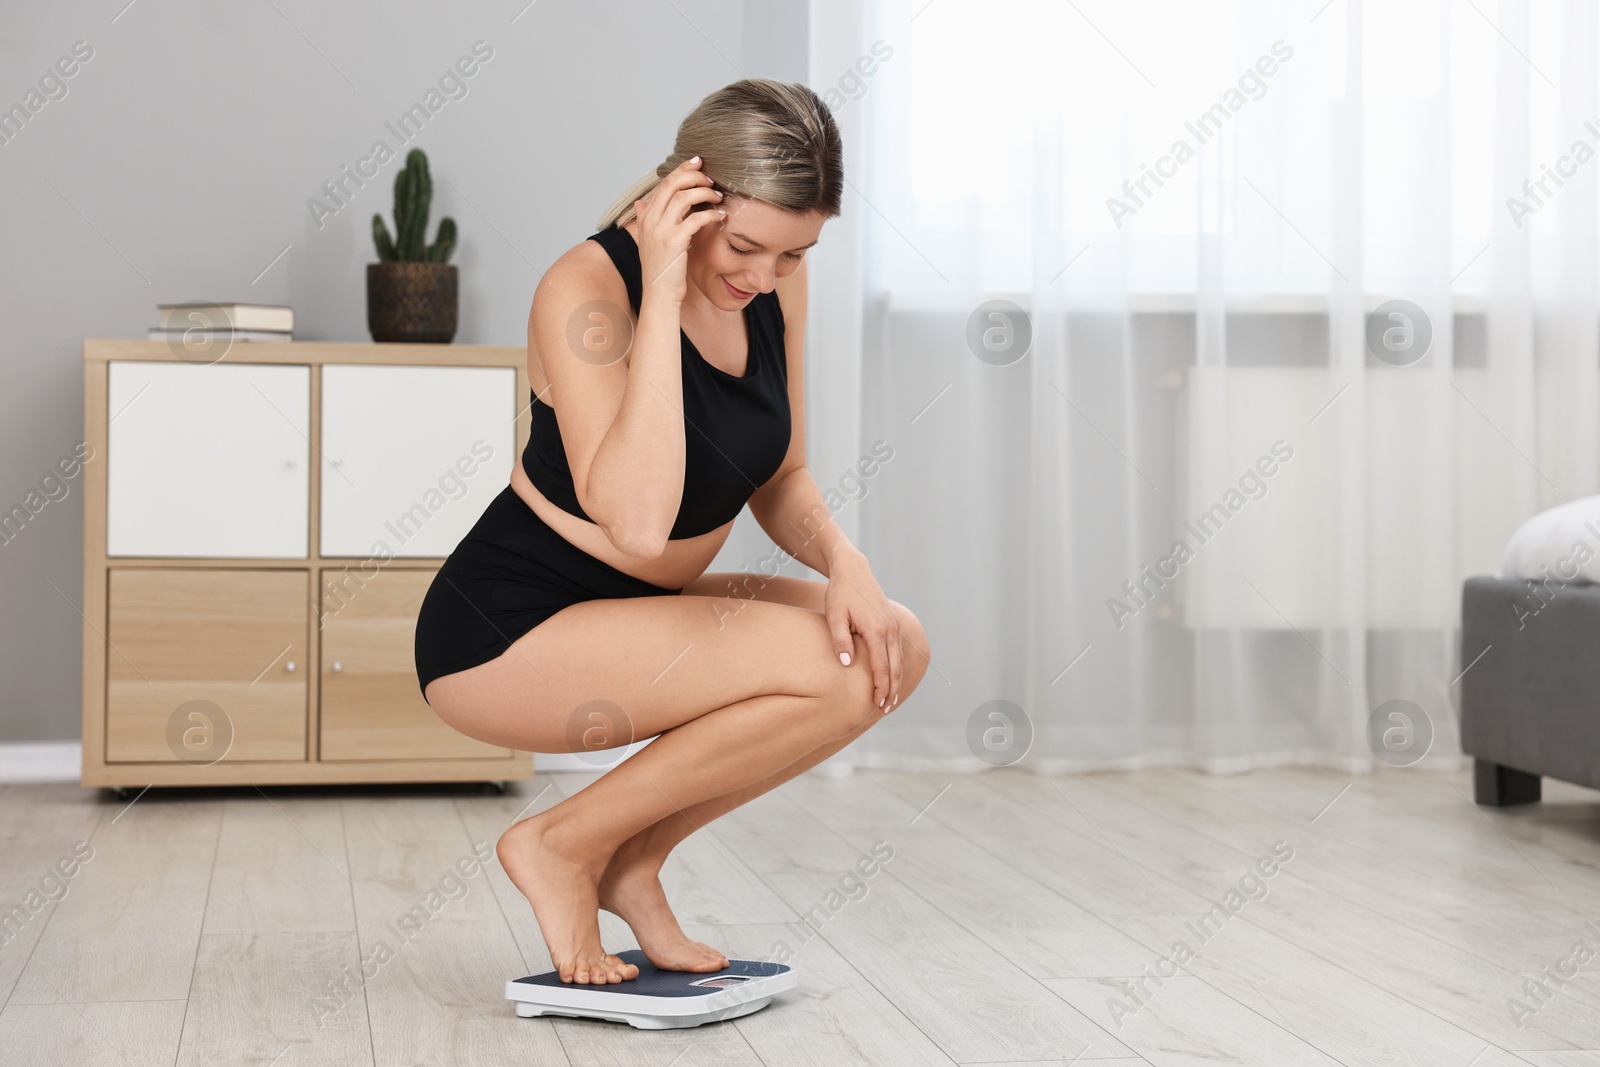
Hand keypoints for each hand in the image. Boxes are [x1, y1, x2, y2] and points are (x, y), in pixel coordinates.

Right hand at [633, 156, 724, 304]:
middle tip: (710, 178)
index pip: (663, 184)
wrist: (658, 294)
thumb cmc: (659, 269)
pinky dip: (710, 213)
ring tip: (718, 196)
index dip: (681, 170)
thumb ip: (645, 220)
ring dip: (704, 193)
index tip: (697, 162)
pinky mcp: (675, 242)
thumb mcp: (648, 242)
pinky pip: (696, 219)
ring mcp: (661, 231)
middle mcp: (651, 220)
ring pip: (684, 197)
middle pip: (672, 184)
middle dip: (693, 176)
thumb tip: (639, 204)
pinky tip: (720, 215)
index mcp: (646, 218)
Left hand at [824, 550, 902, 712]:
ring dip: (896, 680)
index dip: (880, 687)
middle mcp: (889, 628)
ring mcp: (894, 624)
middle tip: (885, 708)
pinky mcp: (892, 622)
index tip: (876, 703)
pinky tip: (892, 677)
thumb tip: (847, 664)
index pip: (881, 666)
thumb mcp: (834, 616)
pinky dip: (896, 666)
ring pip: (899, 659)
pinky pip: (897, 649)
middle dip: (891, 689)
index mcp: (876, 629)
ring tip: (890, 699)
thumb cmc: (840, 593)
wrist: (853, 570)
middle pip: (894, 666)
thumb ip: (841, 641)